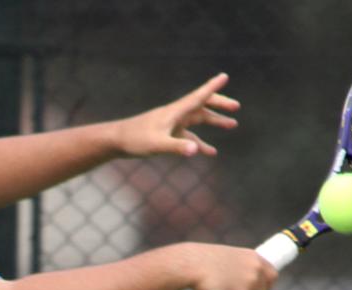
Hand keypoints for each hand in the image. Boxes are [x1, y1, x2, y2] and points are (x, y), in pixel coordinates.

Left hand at [115, 73, 239, 157]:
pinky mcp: (168, 134)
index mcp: (174, 112)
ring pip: (198, 119)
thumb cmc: (135, 140)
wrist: (116, 141)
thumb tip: (196, 149)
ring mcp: (172, 124)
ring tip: (233, 124)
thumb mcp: (158, 145)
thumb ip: (177, 147)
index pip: (197, 97)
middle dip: (219, 104)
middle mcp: (175, 115)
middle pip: (202, 105)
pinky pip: (189, 136)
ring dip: (215, 121)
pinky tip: (211, 152)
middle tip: (236, 107)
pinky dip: (200, 142)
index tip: (224, 76)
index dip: (212, 87)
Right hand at [185, 243, 277, 289]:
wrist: (191, 264)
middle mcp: (256, 271)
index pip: (272, 275)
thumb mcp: (227, 256)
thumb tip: (242, 277)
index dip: (265, 285)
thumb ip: (238, 264)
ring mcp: (250, 285)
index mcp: (254, 258)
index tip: (256, 289)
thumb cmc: (203, 259)